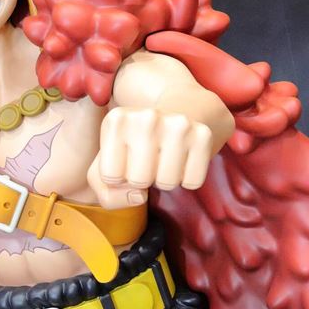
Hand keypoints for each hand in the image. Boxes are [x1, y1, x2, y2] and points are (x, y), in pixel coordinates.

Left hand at [88, 106, 215, 207]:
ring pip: (167, 183)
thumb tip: (138, 196)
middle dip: (142, 180)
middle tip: (147, 160)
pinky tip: (182, 158)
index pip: (110, 176)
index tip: (124, 159)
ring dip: (164, 179)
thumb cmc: (135, 145)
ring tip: (164, 158)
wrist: (180, 111)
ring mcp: (178, 124)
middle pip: (139, 181)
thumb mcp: (106, 163)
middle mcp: (146, 117)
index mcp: (116, 120)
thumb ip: (106, 191)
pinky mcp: (203, 135)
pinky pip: (192, 182)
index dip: (118, 177)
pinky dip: (187, 179)